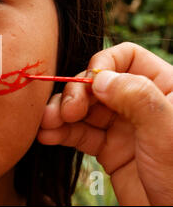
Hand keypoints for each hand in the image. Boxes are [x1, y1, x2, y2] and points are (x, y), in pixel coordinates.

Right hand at [37, 42, 172, 204]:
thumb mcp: (165, 131)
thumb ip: (136, 97)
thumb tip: (99, 77)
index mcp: (164, 88)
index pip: (127, 58)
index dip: (103, 64)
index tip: (90, 84)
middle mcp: (139, 103)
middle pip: (97, 83)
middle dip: (75, 94)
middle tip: (66, 112)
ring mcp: (122, 126)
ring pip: (84, 108)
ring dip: (60, 113)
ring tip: (46, 124)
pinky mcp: (108, 149)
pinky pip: (79, 134)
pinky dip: (60, 133)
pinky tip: (47, 136)